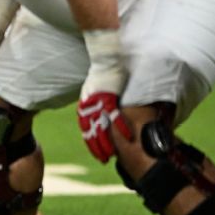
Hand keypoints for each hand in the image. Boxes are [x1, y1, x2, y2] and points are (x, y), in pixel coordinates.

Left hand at [76, 29, 130, 162]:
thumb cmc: (103, 70)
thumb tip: (103, 108)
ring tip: (111, 155)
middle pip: (92, 130)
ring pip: (101, 126)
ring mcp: (99, 102)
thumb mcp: (96, 87)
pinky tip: (128, 137)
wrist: (104, 56)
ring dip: (106, 142)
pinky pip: (115, 115)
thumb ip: (98, 98)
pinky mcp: (109, 97)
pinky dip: (122, 126)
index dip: (91, 139)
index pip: (86, 126)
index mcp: (86, 103)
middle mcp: (90, 105)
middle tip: (103, 159)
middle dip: (97, 146)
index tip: (96, 151)